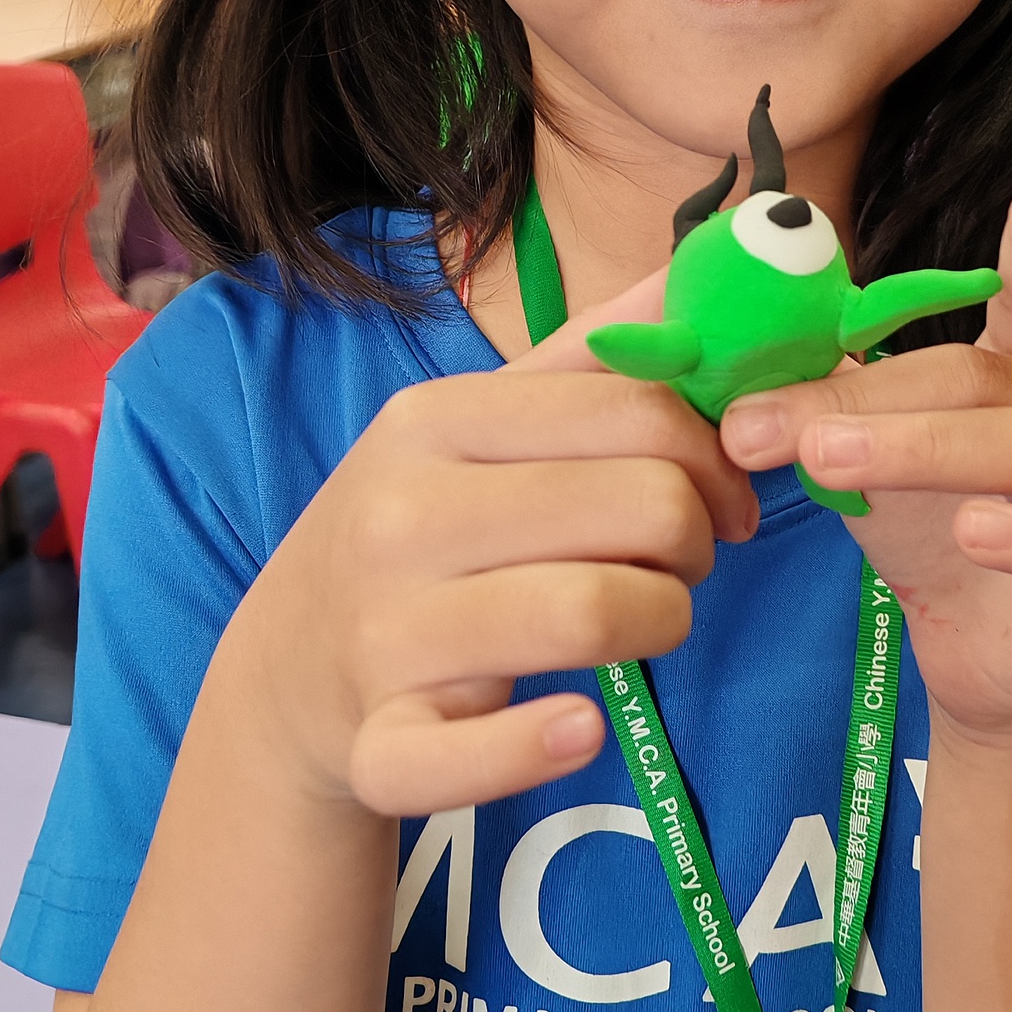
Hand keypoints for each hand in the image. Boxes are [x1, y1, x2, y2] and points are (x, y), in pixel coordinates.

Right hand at [214, 269, 756, 818]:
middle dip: (696, 542)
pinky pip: (473, 756)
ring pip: (594, 614)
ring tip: (645, 621)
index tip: (725, 497)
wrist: (286, 675)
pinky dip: (540, 747)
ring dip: (660, 624)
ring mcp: (385, 633)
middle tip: (680, 564)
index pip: (639, 412)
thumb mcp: (479, 424)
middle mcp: (402, 514)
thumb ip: (596, 351)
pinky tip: (577, 728)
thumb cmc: (421, 532)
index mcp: (436, 419)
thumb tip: (709, 255)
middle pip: (642, 509)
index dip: (717, 456)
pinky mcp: (381, 744)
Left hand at [719, 155, 1011, 745]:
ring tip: (837, 464)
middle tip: (777, 425)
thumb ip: (827, 404)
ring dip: (929, 452)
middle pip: (990, 383)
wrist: (988, 671)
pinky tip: (979, 532)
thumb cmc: (936, 539)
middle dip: (877, 400)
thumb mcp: (873, 461)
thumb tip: (726, 371)